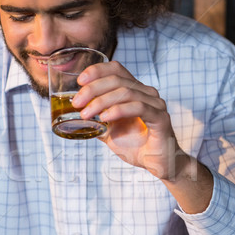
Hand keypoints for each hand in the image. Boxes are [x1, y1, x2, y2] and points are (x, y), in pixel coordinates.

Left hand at [73, 60, 212, 212]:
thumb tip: (74, 117)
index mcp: (135, 91)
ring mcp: (155, 104)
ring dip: (101, 101)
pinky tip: (105, 117)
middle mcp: (147, 93)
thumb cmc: (137, 147)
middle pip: (117, 80)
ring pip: (126, 92)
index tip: (80, 81)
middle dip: (93, 89)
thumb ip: (96, 122)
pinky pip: (138, 107)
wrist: (158, 165)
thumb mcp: (109, 132)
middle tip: (77, 102)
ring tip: (86, 113)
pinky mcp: (160, 117)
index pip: (116, 69)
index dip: (97, 70)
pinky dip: (118, 110)